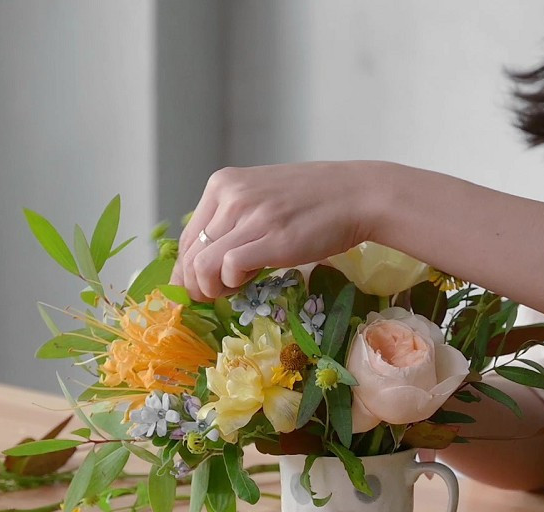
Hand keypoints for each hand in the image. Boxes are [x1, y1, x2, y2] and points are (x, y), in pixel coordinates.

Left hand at [172, 161, 392, 300]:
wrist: (356, 195)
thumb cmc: (311, 203)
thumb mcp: (261, 200)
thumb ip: (232, 223)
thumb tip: (200, 267)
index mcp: (222, 184)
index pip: (187, 238)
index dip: (187, 271)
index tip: (200, 289)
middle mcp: (231, 195)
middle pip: (190, 255)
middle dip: (197, 286)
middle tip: (218, 295)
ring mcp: (251, 215)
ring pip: (202, 265)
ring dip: (213, 288)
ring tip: (235, 288)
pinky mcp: (272, 238)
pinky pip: (229, 268)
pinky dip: (233, 283)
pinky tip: (251, 280)